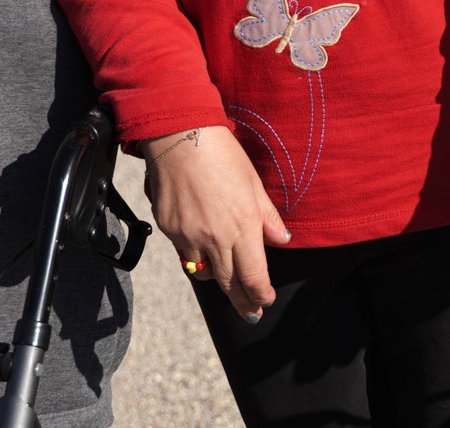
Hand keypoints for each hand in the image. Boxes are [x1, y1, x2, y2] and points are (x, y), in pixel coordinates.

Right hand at [140, 127, 289, 320]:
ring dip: (217, 279)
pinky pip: (183, 251)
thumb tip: (282, 240)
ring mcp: (188, 236)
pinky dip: (194, 254)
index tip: (265, 300)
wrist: (179, 136)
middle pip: (229, 284)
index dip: (261, 295)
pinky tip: (200, 245)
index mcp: (243, 226)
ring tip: (227, 281)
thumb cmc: (221, 154)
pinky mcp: (168, 228)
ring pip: (203, 272)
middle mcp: (215, 238)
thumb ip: (268, 217)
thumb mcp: (254, 183)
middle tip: (250, 313)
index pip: (254, 278)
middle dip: (242, 302)